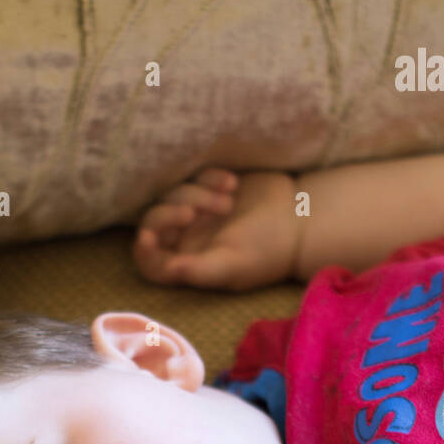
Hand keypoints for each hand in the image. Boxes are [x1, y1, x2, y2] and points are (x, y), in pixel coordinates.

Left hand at [132, 168, 300, 290]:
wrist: (300, 220)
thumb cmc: (268, 251)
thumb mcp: (233, 265)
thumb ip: (198, 270)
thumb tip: (169, 269)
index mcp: (188, 262)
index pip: (150, 262)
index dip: (143, 251)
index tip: (148, 236)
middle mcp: (188, 237)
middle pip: (155, 221)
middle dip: (169, 214)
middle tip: (194, 214)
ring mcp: (198, 209)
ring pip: (173, 194)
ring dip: (197, 195)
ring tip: (228, 202)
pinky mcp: (210, 184)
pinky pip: (195, 173)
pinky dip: (210, 177)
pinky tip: (233, 184)